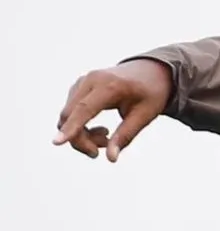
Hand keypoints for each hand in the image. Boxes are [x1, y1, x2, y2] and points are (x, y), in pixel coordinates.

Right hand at [53, 59, 172, 161]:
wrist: (150, 71)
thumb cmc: (151, 93)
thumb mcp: (145, 115)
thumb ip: (126, 136)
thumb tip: (111, 159)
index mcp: (110, 85)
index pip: (85, 109)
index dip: (72, 128)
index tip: (56, 143)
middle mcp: (91, 80)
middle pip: (70, 116)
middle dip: (81, 140)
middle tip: (99, 152)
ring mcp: (82, 82)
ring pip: (67, 117)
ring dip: (82, 135)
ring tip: (107, 137)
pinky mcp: (78, 87)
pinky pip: (70, 113)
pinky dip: (80, 126)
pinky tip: (103, 130)